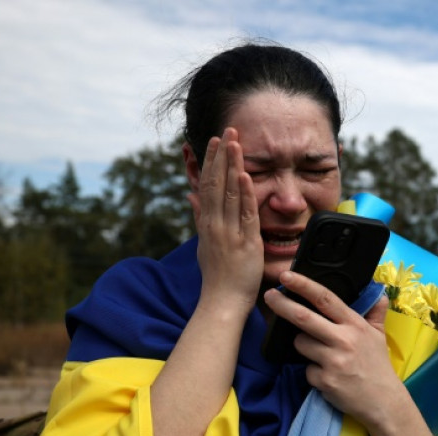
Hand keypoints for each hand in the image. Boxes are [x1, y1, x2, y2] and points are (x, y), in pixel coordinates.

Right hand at [189, 128, 262, 312]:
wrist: (221, 302)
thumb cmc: (216, 276)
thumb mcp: (204, 243)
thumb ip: (199, 218)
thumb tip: (191, 196)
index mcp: (207, 223)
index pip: (208, 185)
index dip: (212, 162)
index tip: (216, 141)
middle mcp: (215, 224)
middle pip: (216, 183)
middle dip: (222, 156)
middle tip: (227, 130)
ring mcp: (229, 232)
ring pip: (229, 193)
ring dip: (232, 167)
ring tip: (235, 143)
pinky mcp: (245, 242)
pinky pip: (244, 214)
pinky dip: (244, 194)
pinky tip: (244, 176)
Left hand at [264, 271, 406, 429]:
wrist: (383, 401)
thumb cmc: (378, 365)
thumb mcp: (380, 335)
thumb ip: (376, 313)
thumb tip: (378, 292)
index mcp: (354, 325)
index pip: (325, 299)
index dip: (304, 285)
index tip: (287, 276)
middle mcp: (343, 340)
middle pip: (304, 318)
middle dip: (283, 305)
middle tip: (269, 296)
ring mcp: (333, 361)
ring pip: (301, 344)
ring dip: (303, 346)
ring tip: (322, 355)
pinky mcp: (324, 380)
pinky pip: (306, 370)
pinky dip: (313, 372)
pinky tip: (328, 376)